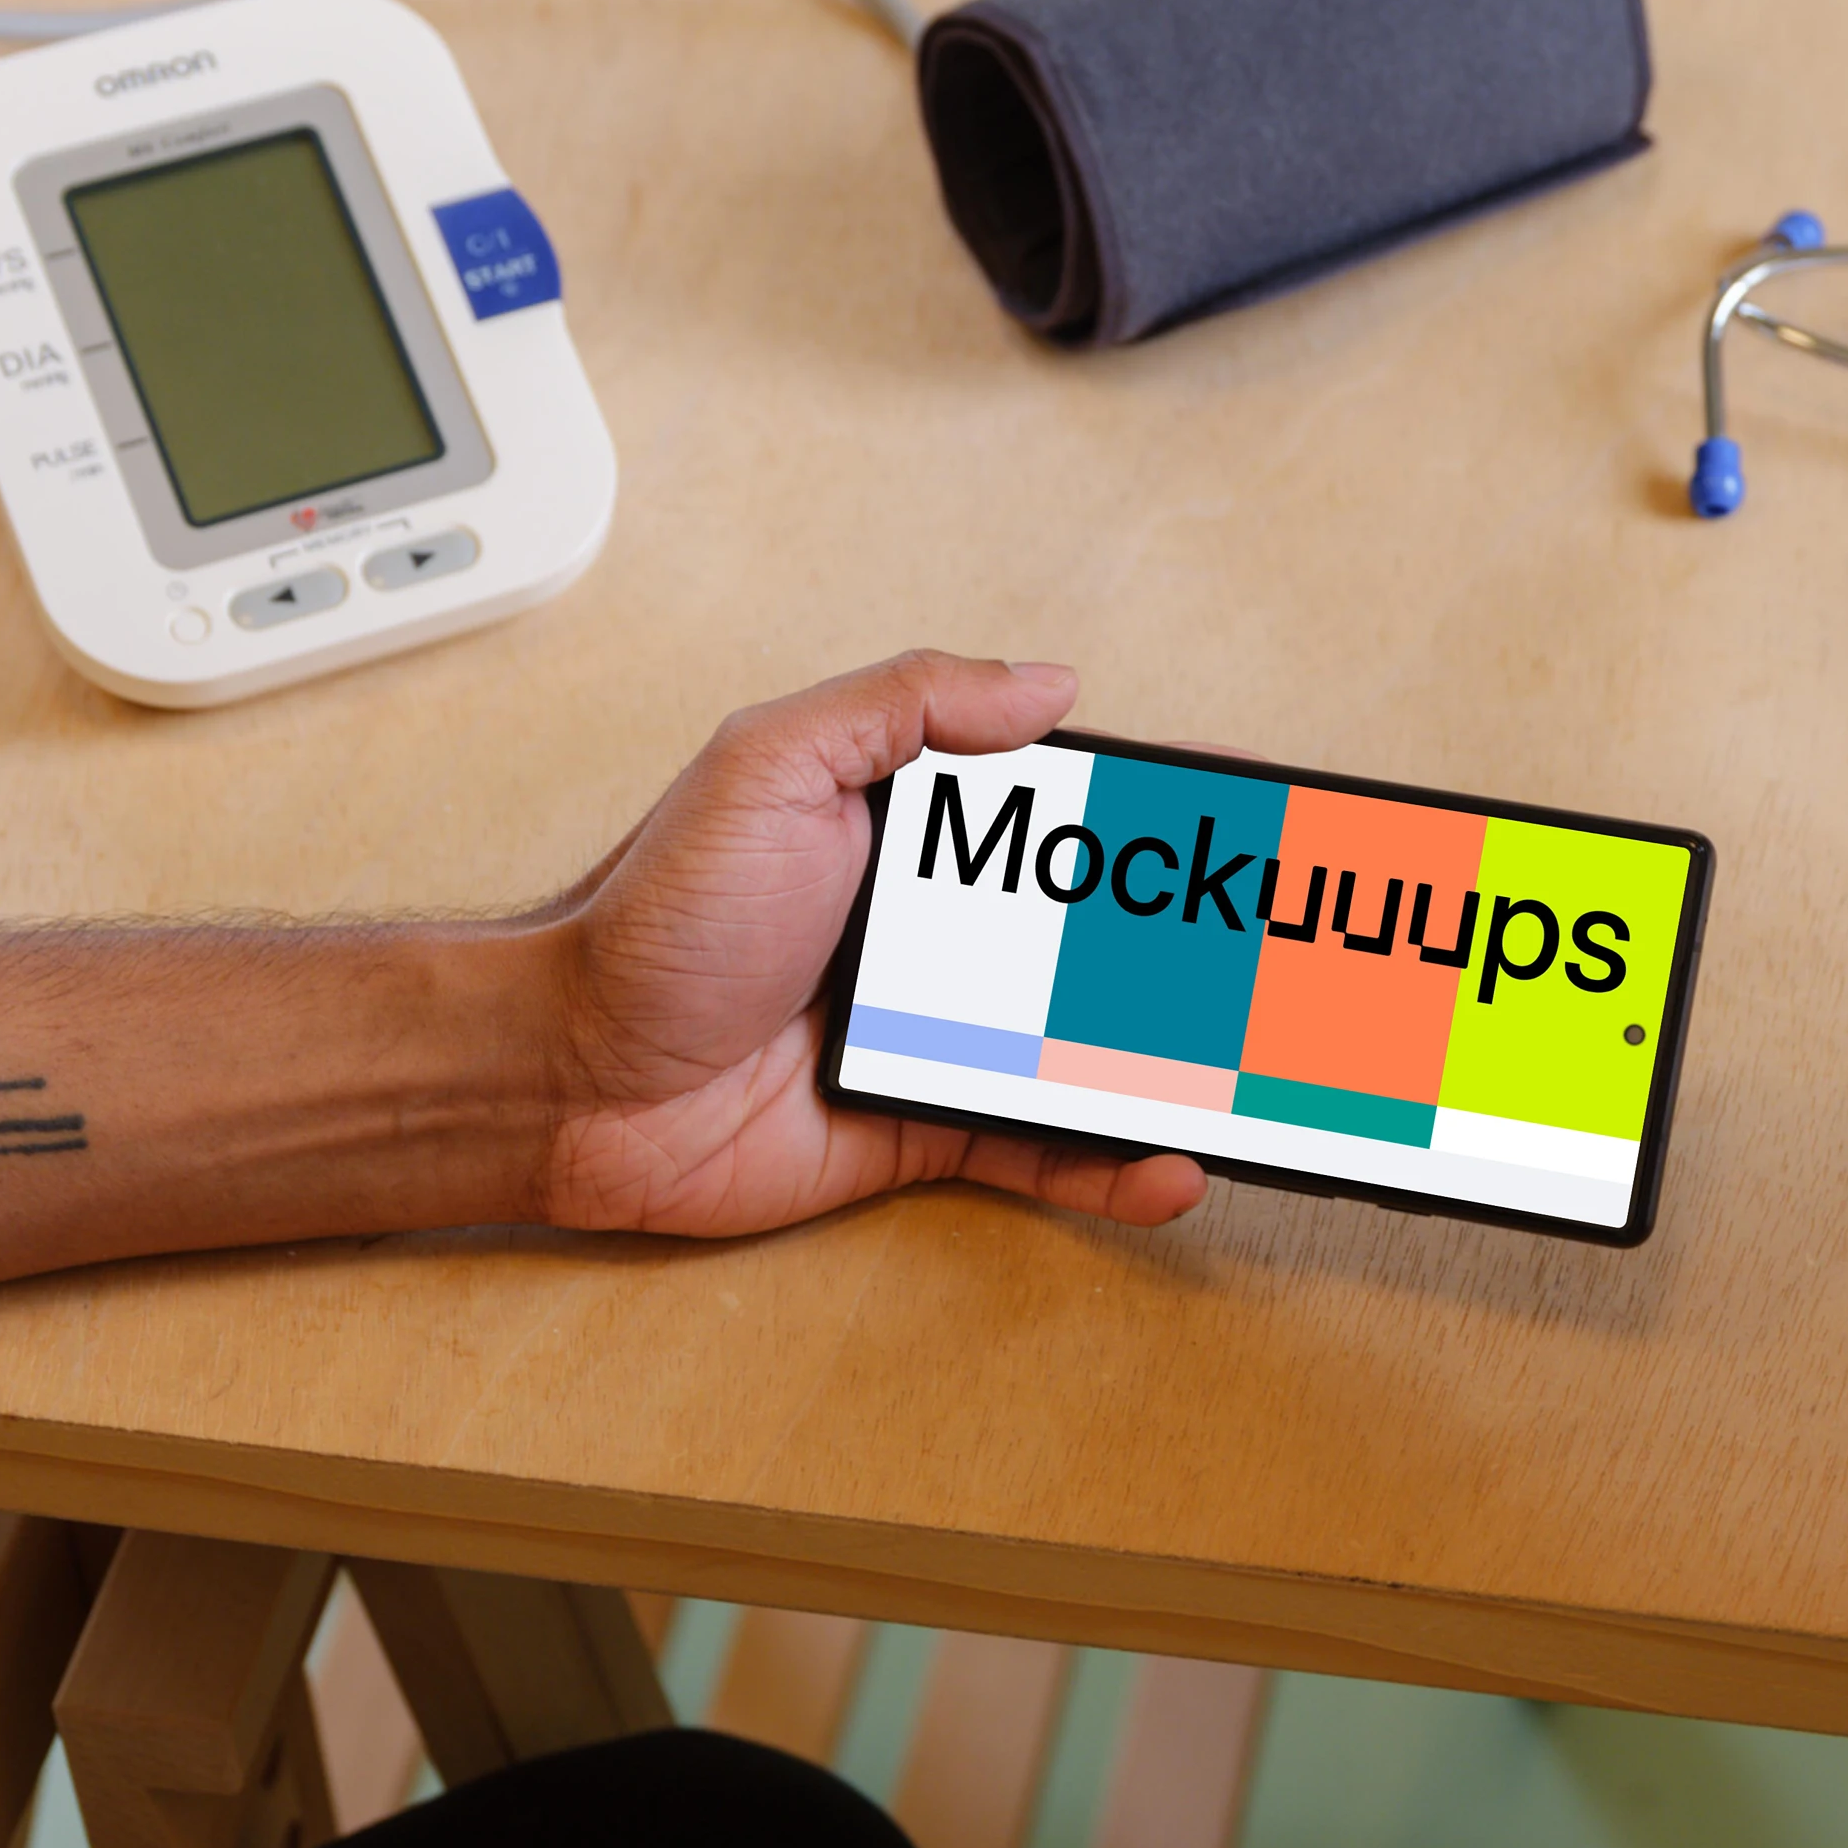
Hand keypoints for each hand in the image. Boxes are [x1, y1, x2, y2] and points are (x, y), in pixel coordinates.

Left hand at [517, 653, 1210, 1237]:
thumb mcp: (772, 764)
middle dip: (1191, 948)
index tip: (1240, 820)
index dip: (1154, 818)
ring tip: (1251, 1074)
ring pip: (1085, 1051)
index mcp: (910, 829)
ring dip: (1171, 1065)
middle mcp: (933, 930)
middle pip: (1095, 936)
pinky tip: (1167, 1165)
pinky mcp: (916, 1128)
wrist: (568, 1074)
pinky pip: (1035, 1150)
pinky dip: (1106, 1164)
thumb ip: (905, 707)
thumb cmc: (651, 916)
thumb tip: (1045, 682)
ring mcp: (934, 1034)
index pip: (1062, 815)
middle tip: (1279, 960)